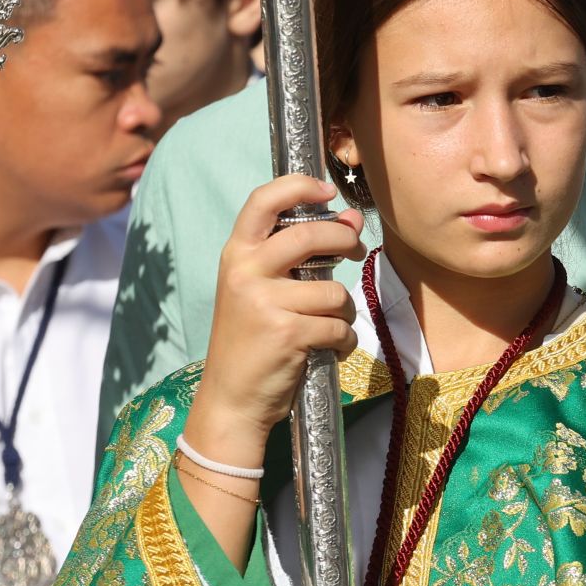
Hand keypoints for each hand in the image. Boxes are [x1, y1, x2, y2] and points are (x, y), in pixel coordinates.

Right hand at [185, 174, 364, 467]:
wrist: (231, 398)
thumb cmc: (251, 339)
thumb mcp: (262, 290)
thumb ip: (300, 255)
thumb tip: (351, 219)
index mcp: (236, 254)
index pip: (263, 200)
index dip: (299, 187)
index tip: (327, 192)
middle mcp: (245, 272)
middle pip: (310, 235)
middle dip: (344, 239)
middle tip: (354, 249)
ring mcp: (264, 302)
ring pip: (333, 290)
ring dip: (344, 310)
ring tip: (327, 325)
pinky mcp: (287, 333)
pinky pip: (338, 326)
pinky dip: (343, 341)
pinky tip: (327, 350)